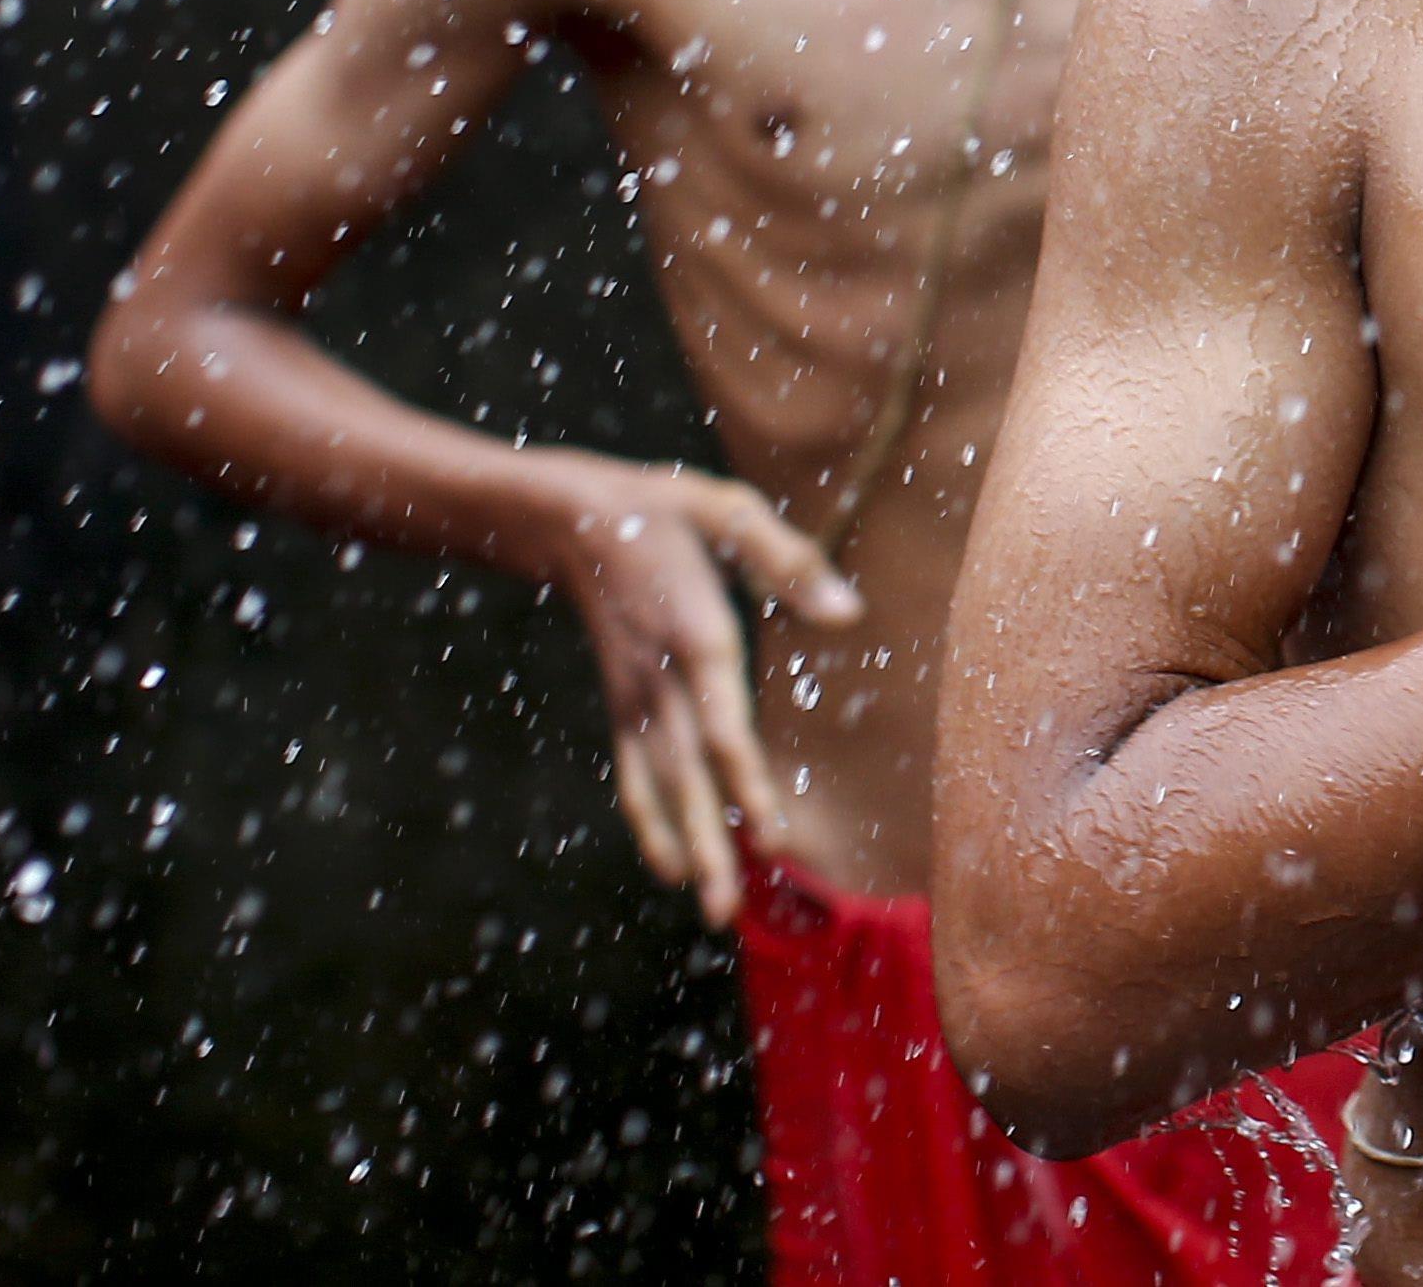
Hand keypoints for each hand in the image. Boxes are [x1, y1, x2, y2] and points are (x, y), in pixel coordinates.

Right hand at [529, 452, 858, 925]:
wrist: (573, 520)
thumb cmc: (669, 512)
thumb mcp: (731, 512)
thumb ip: (790, 562)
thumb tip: (849, 615)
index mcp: (695, 637)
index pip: (723, 726)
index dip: (747, 783)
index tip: (769, 835)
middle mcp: (660, 682)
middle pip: (687, 777)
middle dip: (710, 845)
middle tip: (730, 910)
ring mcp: (635, 700)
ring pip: (660, 788)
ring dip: (685, 849)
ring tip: (714, 910)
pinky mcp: (623, 705)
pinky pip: (635, 775)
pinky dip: (650, 822)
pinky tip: (670, 867)